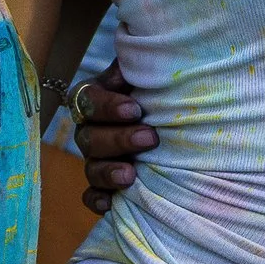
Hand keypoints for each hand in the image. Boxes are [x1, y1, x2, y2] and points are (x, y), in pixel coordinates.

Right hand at [69, 56, 154, 206]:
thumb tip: (134, 61)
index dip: (106, 106)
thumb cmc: (162, 89)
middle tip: (150, 138)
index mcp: (96, 98)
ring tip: (131, 175)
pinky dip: (98, 200)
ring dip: (108, 171)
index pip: (85, 99)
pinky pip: (91, 196)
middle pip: (89, 137)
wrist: (179, 117)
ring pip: (91, 167)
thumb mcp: (151, 73)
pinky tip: (111, 203)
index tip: (135, 108)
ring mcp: (97, 159)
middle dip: (119, 139)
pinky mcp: (105, 186)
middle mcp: (92, 129)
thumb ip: (139, 63)